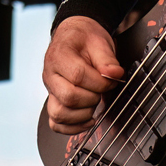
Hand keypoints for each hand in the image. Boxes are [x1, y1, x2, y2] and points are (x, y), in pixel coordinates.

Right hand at [43, 15, 122, 133]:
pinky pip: (56, 123)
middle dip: (92, 97)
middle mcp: (50, 75)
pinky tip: (88, 119)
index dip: (99, 83)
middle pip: (68, 97)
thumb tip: (115, 74)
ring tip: (94, 102)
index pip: (77, 76)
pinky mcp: (53, 102)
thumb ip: (107, 59)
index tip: (111, 81)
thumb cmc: (84, 40)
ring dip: (83, 113)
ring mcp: (50, 91)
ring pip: (59, 114)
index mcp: (59, 56)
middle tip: (102, 90)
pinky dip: (73, 127)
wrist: (74, 38)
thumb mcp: (99, 42)